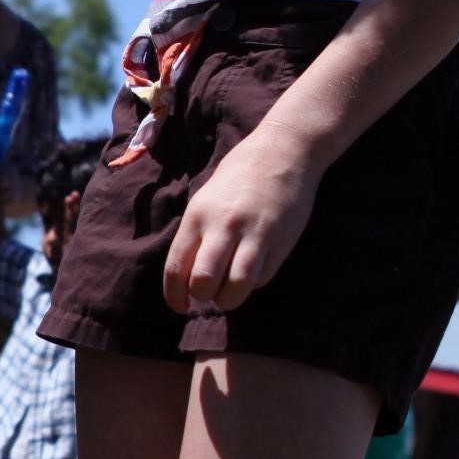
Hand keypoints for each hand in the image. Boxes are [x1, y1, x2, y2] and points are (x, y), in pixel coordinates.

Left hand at [163, 126, 320, 313]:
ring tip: (229, 292)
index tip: (180, 307)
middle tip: (209, 294)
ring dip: (229, 299)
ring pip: (236, 287)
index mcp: (198, 216)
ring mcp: (255, 234)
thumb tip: (185, 277)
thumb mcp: (206, 200)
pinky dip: (254, 283)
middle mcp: (223, 226)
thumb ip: (195, 235)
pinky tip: (254, 269)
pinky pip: (262, 278)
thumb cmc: (239, 178)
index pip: (177, 268)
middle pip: (203, 282)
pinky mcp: (281, 241)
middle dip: (203, 297)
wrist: (283, 151)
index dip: (174, 296)